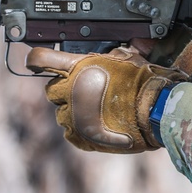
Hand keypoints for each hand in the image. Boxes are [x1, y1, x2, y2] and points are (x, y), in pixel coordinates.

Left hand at [25, 46, 187, 152]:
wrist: (155, 110)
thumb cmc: (142, 81)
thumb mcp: (125, 57)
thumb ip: (108, 57)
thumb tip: (108, 55)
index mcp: (77, 68)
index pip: (41, 59)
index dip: (37, 59)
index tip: (36, 62)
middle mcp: (70, 92)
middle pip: (51, 89)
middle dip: (64, 89)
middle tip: (83, 90)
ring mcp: (73, 117)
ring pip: (61, 113)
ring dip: (73, 110)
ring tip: (96, 111)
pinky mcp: (81, 137)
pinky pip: (70, 132)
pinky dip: (80, 129)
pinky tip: (98, 125)